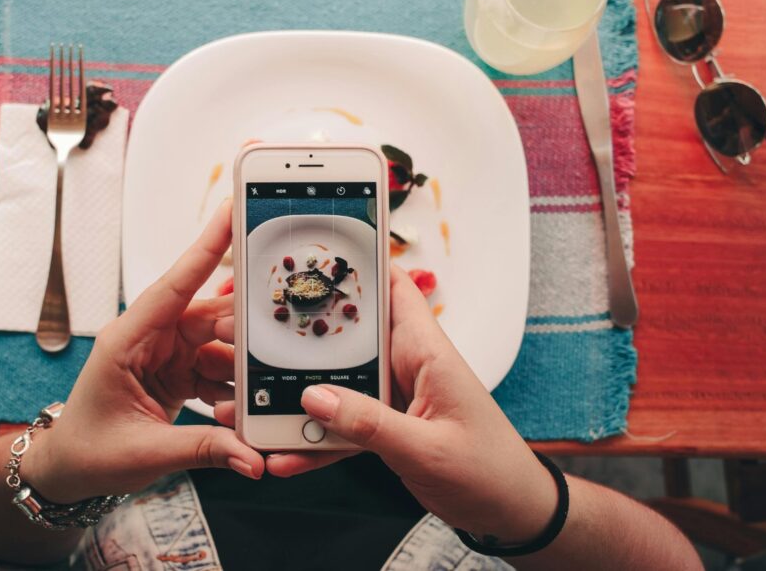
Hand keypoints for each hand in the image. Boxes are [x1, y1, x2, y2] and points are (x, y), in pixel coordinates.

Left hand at [21, 201, 262, 502]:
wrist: (69, 471)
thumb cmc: (88, 452)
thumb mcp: (145, 453)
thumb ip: (204, 450)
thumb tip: (252, 457)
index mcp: (127, 339)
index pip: (173, 286)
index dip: (205, 248)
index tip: (232, 213)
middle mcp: (149, 338)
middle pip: (209, 316)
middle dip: (245, 328)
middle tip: (279, 340)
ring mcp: (166, 354)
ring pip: (220, 344)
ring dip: (242, 369)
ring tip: (259, 394)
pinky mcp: (178, 372)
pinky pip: (218, 369)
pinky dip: (234, 389)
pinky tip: (243, 410)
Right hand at [259, 267, 556, 542]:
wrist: (509, 511)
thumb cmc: (490, 471)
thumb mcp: (427, 450)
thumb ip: (371, 425)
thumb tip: (316, 398)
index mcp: (426, 353)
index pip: (393, 289)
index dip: (358, 264)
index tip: (312, 253)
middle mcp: (407, 366)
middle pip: (349, 336)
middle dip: (304, 336)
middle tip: (256, 337)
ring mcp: (393, 396)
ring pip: (337, 383)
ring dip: (300, 398)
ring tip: (258, 411)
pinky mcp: (386, 425)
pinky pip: (342, 425)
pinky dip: (316, 440)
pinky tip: (287, 455)